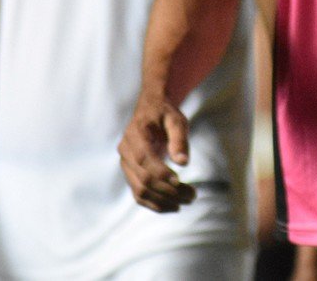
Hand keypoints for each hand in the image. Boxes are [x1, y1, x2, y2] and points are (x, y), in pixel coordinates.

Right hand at [118, 92, 196, 211]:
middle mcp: (125, 151)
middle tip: (192, 196)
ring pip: (140, 190)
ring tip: (186, 202)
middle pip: (143, 178)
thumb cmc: (165, 114)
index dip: (161, 173)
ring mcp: (125, 164)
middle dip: (168, 191)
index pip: (144, 159)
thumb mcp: (176, 120)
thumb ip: (179, 139)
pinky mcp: (130, 173)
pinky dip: (154, 204)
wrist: (150, 110)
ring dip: (163, 201)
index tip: (180, 182)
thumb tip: (183, 163)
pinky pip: (138, 194)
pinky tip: (173, 207)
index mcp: (135, 134)